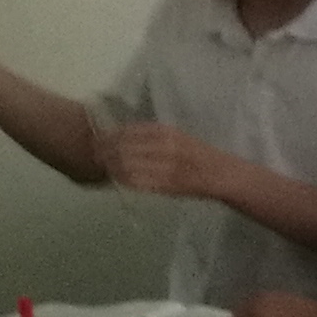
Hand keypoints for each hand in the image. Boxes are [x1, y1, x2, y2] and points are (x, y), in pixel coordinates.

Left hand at [97, 121, 237, 201]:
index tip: (97, 139)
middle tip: (93, 155)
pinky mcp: (166, 184)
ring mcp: (165, 166)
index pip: (129, 131)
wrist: (223, 174)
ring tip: (102, 167)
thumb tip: (124, 136)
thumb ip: (155, 136)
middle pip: (124, 147)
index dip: (109, 136)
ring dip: (112, 166)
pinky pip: (138, 182)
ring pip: (128, 165)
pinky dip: (124, 180)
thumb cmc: (201, 155)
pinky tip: (117, 179)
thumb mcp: (179, 137)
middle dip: (105, 151)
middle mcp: (165, 146)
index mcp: (167, 132)